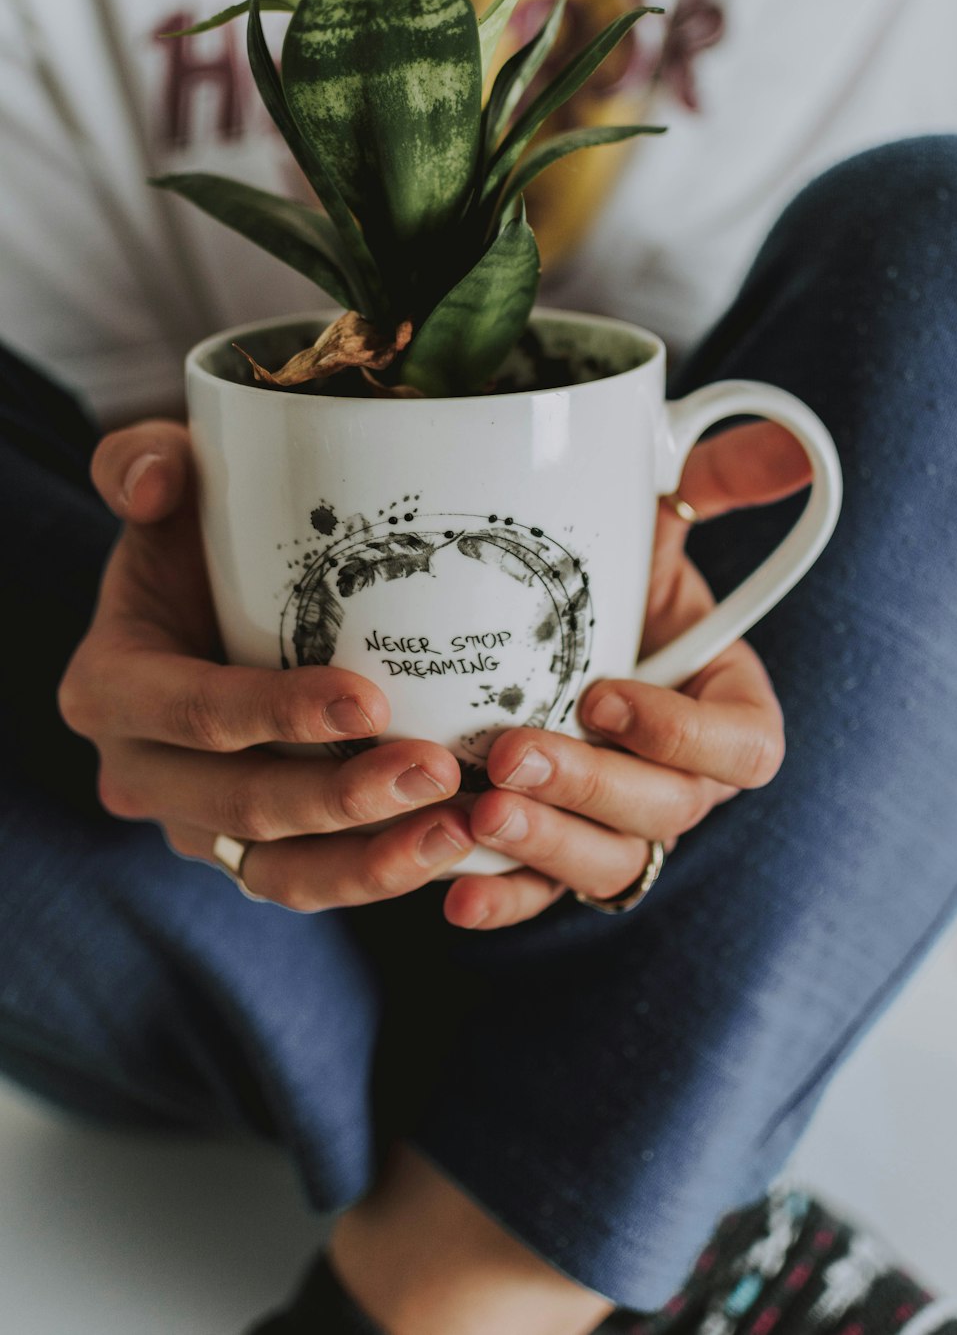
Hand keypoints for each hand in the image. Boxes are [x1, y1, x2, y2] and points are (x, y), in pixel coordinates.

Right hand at [58, 422, 473, 908]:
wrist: (215, 605)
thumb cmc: (197, 539)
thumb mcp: (166, 486)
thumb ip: (142, 461)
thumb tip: (156, 481)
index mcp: (109, 689)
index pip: (193, 713)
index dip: (275, 714)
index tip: (370, 699)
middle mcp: (141, 773)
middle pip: (242, 806)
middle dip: (341, 799)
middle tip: (437, 771)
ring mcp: (197, 825)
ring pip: (279, 872)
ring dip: (370, 862)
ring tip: (458, 829)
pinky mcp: (254, 853)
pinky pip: (312, 884)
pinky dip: (380, 876)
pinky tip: (456, 848)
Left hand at [442, 421, 811, 929]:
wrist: (524, 614)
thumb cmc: (604, 567)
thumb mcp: (653, 516)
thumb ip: (717, 480)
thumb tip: (794, 447)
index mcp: (722, 705)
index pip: (742, 748)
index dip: (683, 735)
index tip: (602, 693)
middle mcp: (679, 776)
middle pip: (667, 813)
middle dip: (594, 789)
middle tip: (512, 751)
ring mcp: (615, 822)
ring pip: (605, 864)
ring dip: (546, 847)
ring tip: (478, 814)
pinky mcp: (551, 853)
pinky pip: (538, 894)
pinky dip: (504, 897)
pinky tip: (454, 894)